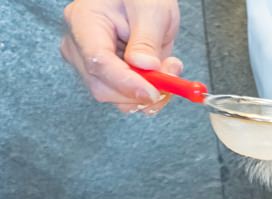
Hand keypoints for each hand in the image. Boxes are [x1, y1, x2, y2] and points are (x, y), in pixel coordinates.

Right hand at [60, 0, 181, 114]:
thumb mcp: (150, 9)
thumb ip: (147, 39)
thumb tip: (144, 67)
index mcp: (83, 22)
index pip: (98, 62)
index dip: (127, 83)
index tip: (153, 93)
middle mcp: (80, 46)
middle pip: (104, 88)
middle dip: (141, 91)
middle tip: (172, 74)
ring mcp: (91, 63)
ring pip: (117, 98)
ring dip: (150, 93)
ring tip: (169, 67)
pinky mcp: (108, 76)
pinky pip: (126, 97)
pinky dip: (149, 93)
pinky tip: (162, 74)